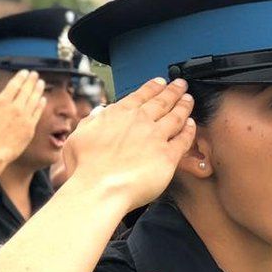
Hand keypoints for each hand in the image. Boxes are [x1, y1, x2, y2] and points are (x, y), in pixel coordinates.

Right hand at [0, 70, 45, 164]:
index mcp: (2, 101)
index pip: (15, 85)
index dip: (21, 77)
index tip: (25, 72)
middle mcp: (15, 108)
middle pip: (26, 90)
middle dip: (31, 80)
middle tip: (35, 74)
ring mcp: (24, 118)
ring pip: (34, 100)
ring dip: (38, 90)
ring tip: (41, 83)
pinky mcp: (30, 129)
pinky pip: (37, 113)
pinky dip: (40, 105)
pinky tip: (42, 100)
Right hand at [61, 78, 194, 211]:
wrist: (100, 189)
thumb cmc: (85, 168)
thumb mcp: (79, 136)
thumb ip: (91, 122)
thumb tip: (99, 113)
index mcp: (119, 114)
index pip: (140, 95)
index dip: (153, 87)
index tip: (160, 82)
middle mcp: (140, 121)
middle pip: (162, 101)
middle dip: (173, 91)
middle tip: (181, 85)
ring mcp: (156, 137)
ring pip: (176, 117)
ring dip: (184, 106)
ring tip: (189, 99)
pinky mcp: (168, 156)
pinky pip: (183, 140)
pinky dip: (189, 130)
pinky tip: (192, 125)